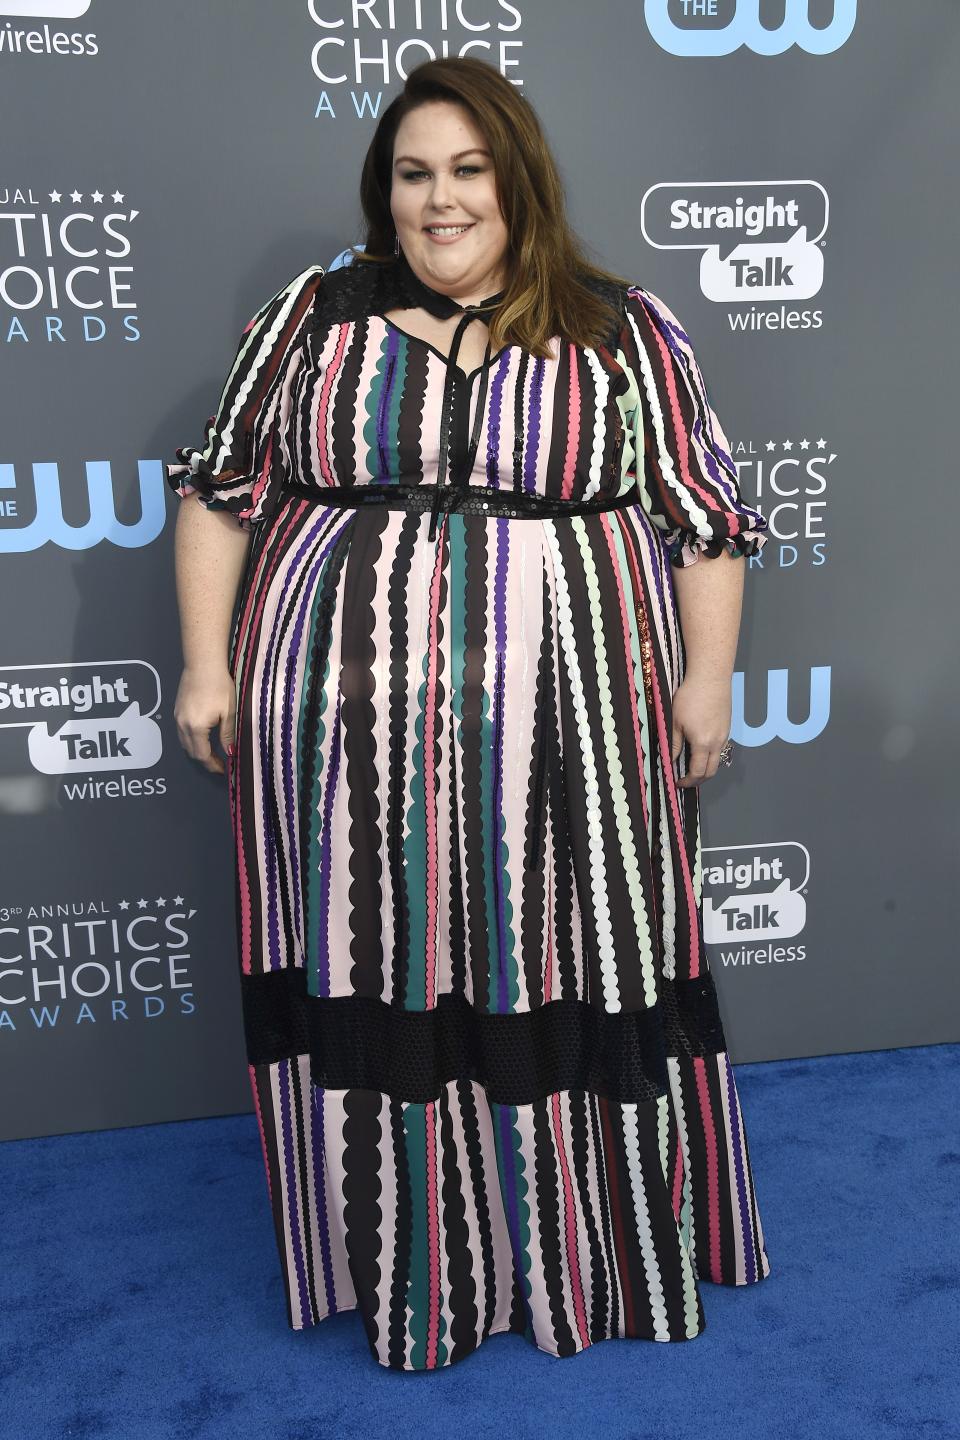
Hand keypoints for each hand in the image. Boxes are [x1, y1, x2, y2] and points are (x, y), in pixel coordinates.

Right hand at [173, 665, 235, 775]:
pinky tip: (203, 737)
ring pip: (185, 743)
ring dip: (197, 750)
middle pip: (191, 752)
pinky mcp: (177, 710)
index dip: (213, 765)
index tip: (224, 770)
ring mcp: (177, 717)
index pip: (202, 755)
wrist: (202, 664)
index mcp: (196, 728)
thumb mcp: (228, 712)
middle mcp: (182, 725)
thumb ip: (227, 735)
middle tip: (220, 763)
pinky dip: (192, 740)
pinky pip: (182, 732)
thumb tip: (230, 753)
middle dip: (205, 760)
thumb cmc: (219, 686)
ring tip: (212, 752)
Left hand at [671, 673, 731, 787]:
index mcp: (703, 743)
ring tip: (692, 765)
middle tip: (686, 779)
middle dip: (699, 779)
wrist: (711, 678)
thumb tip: (670, 760)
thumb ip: (674, 744)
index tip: (678, 782)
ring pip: (718, 760)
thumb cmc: (690, 697)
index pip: (697, 771)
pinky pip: (721, 748)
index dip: (687, 781)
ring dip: (706, 767)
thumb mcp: (676, 722)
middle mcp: (717, 742)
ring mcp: (725, 735)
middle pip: (711, 771)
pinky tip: (701, 749)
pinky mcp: (728, 727)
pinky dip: (711, 755)